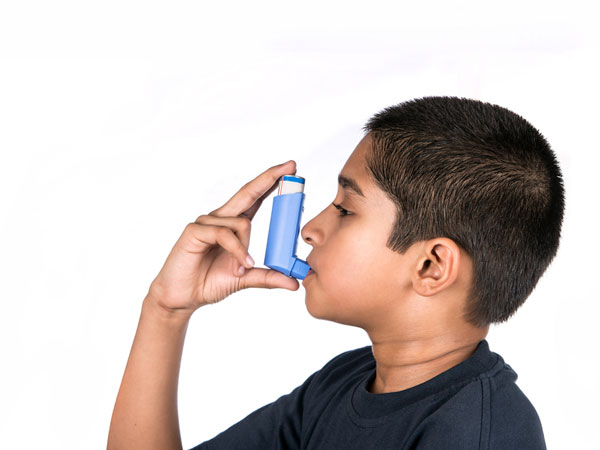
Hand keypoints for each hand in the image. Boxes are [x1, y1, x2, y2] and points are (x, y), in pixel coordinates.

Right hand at [147, 160, 299, 315]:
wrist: (182, 298)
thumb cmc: (208, 283)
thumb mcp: (245, 279)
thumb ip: (268, 277)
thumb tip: (294, 283)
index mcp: (232, 224)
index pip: (255, 197)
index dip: (271, 181)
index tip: (291, 168)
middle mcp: (220, 218)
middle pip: (248, 192)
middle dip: (270, 178)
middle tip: (292, 166)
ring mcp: (206, 222)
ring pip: (242, 223)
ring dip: (247, 247)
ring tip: (243, 268)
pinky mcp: (195, 231)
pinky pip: (225, 234)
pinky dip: (238, 251)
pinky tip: (241, 266)